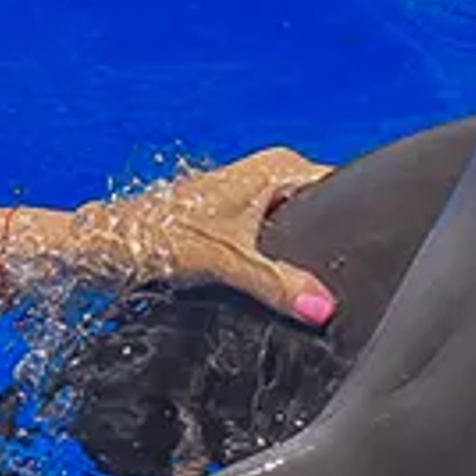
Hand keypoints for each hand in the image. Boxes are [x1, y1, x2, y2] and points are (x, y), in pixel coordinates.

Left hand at [50, 146, 337, 325]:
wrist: (107, 245)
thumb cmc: (157, 236)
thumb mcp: (227, 263)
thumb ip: (277, 284)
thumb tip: (322, 308)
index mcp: (276, 168)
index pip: (340, 186)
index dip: (355, 219)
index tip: (368, 251)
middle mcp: (267, 175)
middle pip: (322, 212)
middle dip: (328, 244)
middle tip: (340, 281)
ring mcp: (251, 197)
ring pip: (297, 229)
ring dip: (300, 257)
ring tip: (311, 286)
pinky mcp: (235, 220)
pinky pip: (275, 239)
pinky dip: (278, 262)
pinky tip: (281, 285)